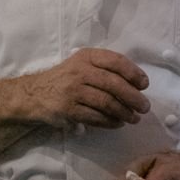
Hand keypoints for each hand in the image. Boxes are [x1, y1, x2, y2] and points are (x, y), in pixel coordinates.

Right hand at [20, 49, 150, 129]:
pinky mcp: (69, 110)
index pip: (116, 61)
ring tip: (134, 118)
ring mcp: (73, 91)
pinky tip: (118, 123)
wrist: (34, 94)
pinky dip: (110, 122)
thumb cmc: (66, 78)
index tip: (144, 85)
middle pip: (114, 84)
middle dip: (134, 97)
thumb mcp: (82, 64)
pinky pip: (96, 117)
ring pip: (107, 103)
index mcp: (87, 56)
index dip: (134, 73)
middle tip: (145, 107)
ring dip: (124, 112)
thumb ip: (106, 69)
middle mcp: (80, 71)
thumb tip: (137, 85)